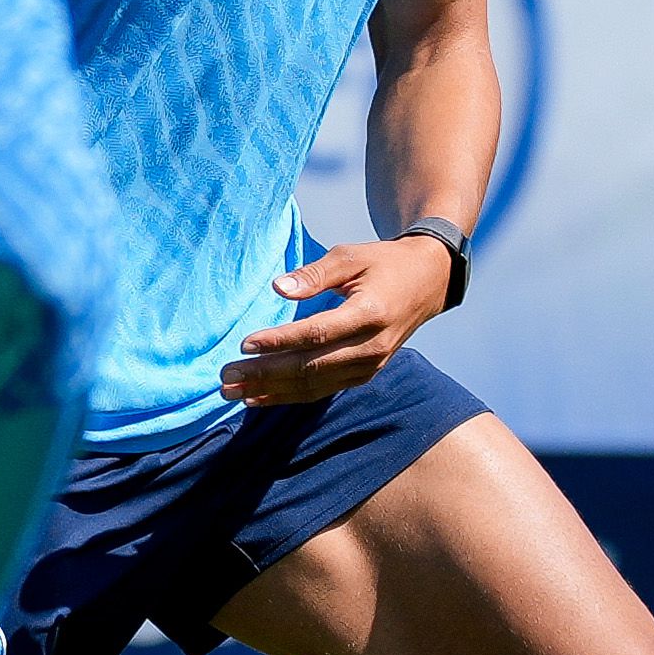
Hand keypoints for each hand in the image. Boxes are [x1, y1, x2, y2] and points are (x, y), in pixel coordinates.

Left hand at [218, 233, 458, 406]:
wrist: (428, 283)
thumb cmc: (383, 264)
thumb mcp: (351, 256)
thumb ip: (314, 273)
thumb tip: (279, 287)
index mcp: (369, 313)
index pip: (317, 334)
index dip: (280, 341)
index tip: (245, 343)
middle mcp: (371, 347)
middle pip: (310, 367)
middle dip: (264, 373)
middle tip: (225, 377)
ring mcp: (369, 366)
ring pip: (313, 385)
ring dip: (270, 390)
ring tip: (232, 392)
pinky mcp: (364, 375)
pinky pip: (322, 390)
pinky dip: (288, 396)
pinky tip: (258, 398)